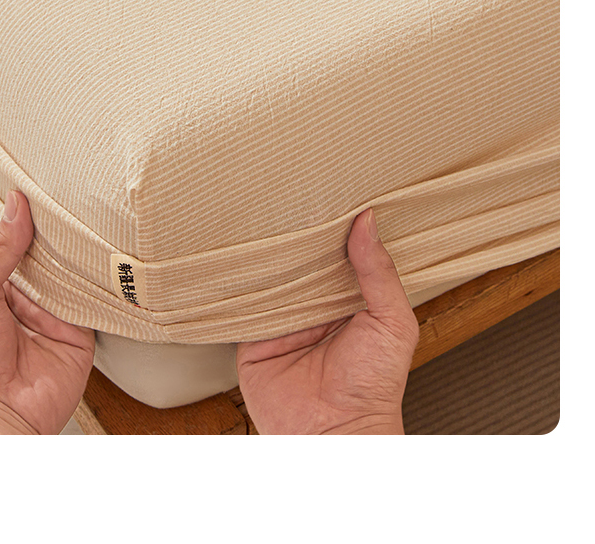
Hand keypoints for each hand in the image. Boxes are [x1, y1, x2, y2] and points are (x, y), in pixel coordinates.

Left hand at [0, 191, 94, 434]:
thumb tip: (14, 207)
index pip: (17, 241)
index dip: (28, 218)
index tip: (41, 187)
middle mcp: (28, 296)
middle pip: (50, 253)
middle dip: (59, 232)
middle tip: (74, 198)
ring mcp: (55, 314)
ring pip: (75, 272)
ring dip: (81, 255)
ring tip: (93, 221)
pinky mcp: (81, 333)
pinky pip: (96, 301)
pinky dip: (102, 284)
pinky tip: (106, 260)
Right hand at [236, 208, 419, 434]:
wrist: (337, 436)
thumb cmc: (375, 387)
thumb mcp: (392, 321)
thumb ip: (379, 272)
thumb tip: (368, 221)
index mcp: (348, 298)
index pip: (336, 252)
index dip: (332, 226)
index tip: (325, 190)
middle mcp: (313, 306)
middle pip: (299, 261)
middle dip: (294, 235)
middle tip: (285, 194)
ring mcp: (281, 321)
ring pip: (269, 277)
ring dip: (264, 255)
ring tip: (256, 217)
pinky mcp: (252, 338)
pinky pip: (241, 305)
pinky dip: (238, 286)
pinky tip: (235, 259)